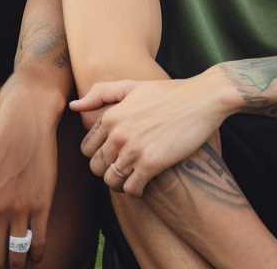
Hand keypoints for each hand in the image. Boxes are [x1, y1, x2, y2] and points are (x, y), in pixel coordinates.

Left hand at [71, 73, 228, 196]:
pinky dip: (135, 191)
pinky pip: (131, 189)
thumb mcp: (132, 86)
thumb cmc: (167, 93)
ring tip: (132, 178)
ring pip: (111, 181)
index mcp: (111, 116)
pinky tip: (144, 184)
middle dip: (106, 171)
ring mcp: (134, 149)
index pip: (86, 148)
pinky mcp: (152, 163)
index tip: (112, 156)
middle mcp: (118, 133)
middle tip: (123, 169)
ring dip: (120, 184)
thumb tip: (74, 106)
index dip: (98, 155)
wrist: (201, 99)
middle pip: (96, 167)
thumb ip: (101, 93)